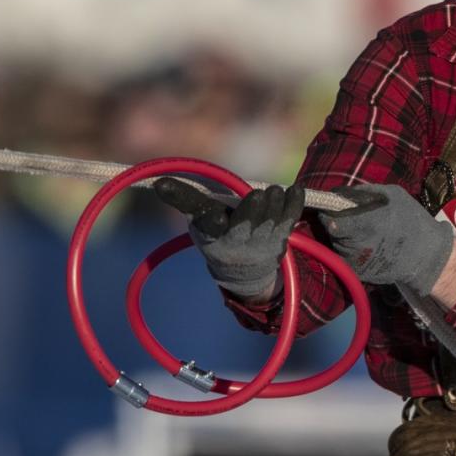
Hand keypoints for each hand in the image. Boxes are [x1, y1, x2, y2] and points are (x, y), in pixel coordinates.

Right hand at [155, 177, 303, 299]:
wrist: (245, 271)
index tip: (216, 216)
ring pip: (270, 223)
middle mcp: (237, 242)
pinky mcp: (281, 237)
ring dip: (274, 206)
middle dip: (253, 211)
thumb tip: (158, 183)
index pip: (210, 228)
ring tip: (274, 191)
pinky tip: (296, 190)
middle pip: (245, 226)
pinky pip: (290, 220)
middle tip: (258, 194)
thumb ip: (183, 199)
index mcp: (213, 236)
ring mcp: (262, 242)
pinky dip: (294, 205)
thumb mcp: (197, 219)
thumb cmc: (217, 235)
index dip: (213, 221)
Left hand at [319, 184, 453, 294]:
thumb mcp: (392, 195)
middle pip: (332, 231)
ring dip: (346, 237)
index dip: (330, 211)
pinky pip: (346, 257)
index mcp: (363, 222)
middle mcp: (356, 244)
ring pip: (338, 244)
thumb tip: (339, 193)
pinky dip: (352, 251)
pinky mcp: (358, 272)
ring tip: (366, 234)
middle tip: (355, 221)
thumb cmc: (412, 221)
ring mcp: (356, 261)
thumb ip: (363, 192)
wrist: (427, 256)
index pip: (330, 218)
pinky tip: (368, 247)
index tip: (336, 208)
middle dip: (339, 224)